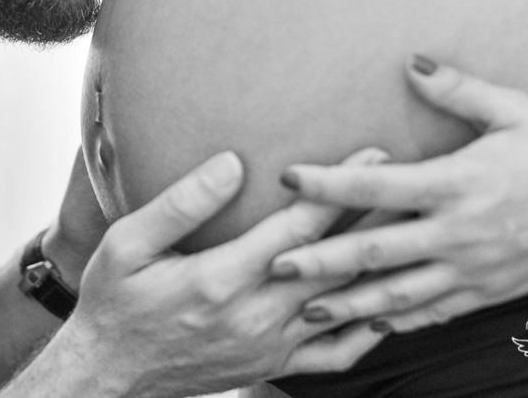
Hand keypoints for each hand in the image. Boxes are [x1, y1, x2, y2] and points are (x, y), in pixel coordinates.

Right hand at [55, 149, 388, 397]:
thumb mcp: (128, 243)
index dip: (341, 189)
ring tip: (416, 233)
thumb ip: (181, 203)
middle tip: (416, 184)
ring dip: (382, 267)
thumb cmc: (115, 299)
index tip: (375, 155)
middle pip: (336, 263)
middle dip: (379, 219)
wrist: (111, 372)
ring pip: (344, 305)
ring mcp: (270, 346)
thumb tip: (231, 163)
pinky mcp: (273, 367)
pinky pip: (335, 355)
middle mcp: (255, 316)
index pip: (298, 227)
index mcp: (221, 279)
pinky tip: (391, 307)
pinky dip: (370, 332)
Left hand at [269, 57, 527, 334]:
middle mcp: (459, 232)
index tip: (288, 177)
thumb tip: (411, 62)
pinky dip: (398, 321)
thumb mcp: (511, 109)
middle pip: (375, 249)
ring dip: (348, 303)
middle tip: (274, 265)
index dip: (328, 182)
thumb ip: (457, 88)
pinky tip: (366, 325)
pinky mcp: (488, 292)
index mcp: (457, 182)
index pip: (377, 184)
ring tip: (305, 311)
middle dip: (320, 260)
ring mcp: (473, 268)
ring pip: (398, 294)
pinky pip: (434, 313)